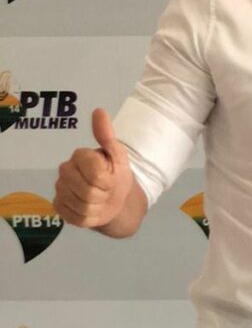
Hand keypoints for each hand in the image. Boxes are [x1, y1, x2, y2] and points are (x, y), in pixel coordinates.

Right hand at [54, 109, 132, 227]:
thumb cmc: (116, 175)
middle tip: (107, 190)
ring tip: (101, 199)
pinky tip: (91, 209)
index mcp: (80, 156)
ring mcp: (60, 189)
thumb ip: (107, 135)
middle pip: (89, 191)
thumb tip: (99, 111)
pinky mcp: (58, 206)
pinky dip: (89, 216)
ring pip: (83, 205)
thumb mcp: (118, 156)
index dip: (108, 180)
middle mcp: (65, 170)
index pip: (95, 174)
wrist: (114, 199)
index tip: (112, 178)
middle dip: (104, 194)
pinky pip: (76, 216)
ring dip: (98, 206)